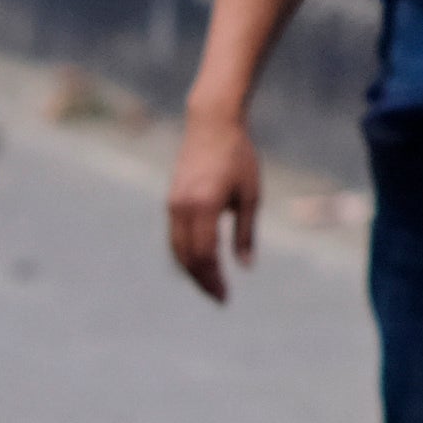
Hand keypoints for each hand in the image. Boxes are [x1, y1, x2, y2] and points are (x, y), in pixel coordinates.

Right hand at [164, 109, 261, 301]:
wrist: (211, 124)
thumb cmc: (238, 156)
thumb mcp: (250, 195)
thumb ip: (246, 232)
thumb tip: (246, 266)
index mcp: (205, 205)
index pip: (205, 254)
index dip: (214, 279)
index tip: (225, 296)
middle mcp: (183, 207)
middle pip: (187, 257)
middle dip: (202, 281)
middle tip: (219, 298)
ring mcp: (173, 204)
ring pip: (177, 249)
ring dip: (192, 271)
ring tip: (210, 285)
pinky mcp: (171, 200)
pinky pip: (175, 236)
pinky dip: (185, 255)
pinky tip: (200, 263)